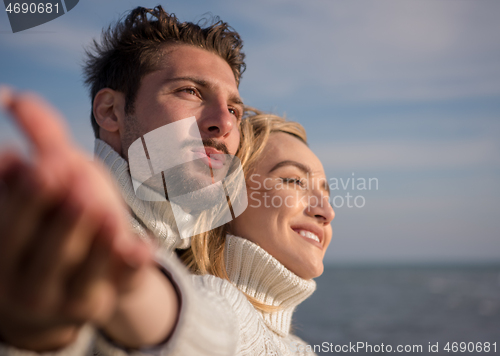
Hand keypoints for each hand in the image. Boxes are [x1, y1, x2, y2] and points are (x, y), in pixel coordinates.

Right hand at [0, 87, 151, 350]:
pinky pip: (122, 280)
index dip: (19, 196)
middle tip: (64, 174)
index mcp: (7, 252)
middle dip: (55, 214)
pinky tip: (141, 248)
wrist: (88, 277)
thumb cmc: (65, 217)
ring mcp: (70, 297)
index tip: (25, 161)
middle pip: (43, 248)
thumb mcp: (56, 175)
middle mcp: (29, 283)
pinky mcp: (108, 297)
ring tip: (102, 209)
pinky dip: (130, 263)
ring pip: (80, 268)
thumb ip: (40, 138)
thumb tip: (12, 95)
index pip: (8, 225)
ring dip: (92, 237)